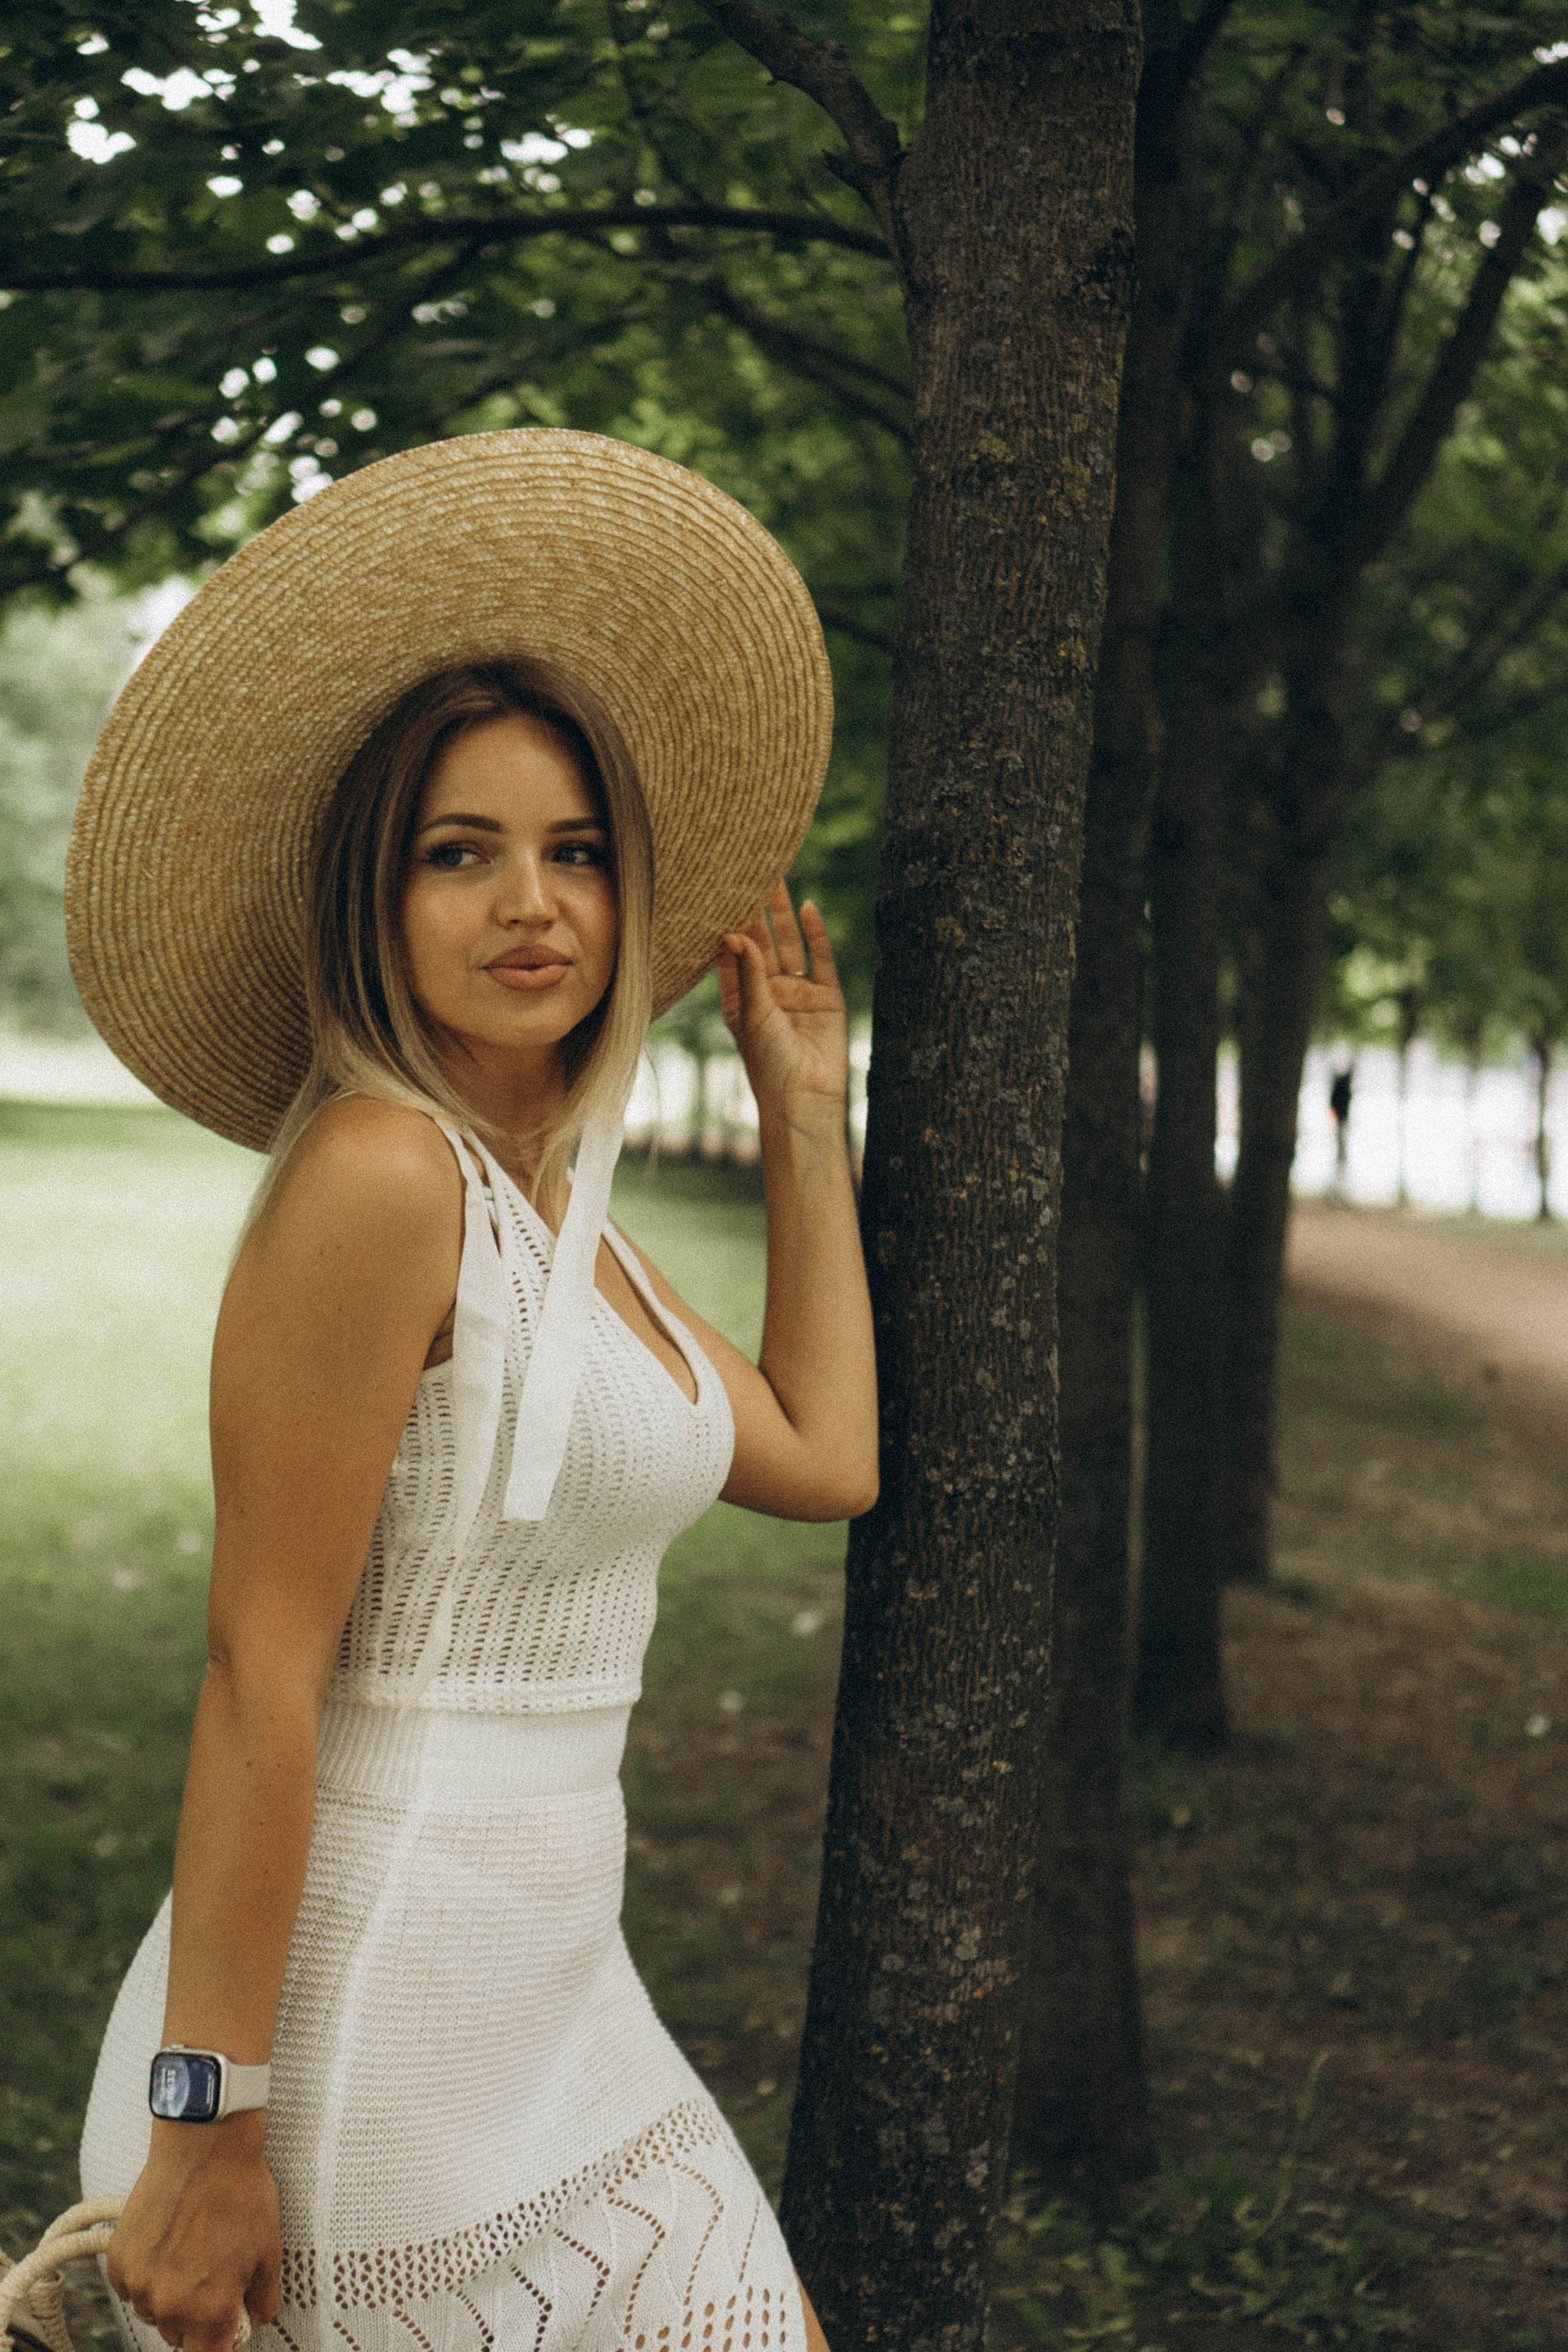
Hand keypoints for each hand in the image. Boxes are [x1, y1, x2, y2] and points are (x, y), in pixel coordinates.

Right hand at [107, 2117, 281, 2351]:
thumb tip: (257, 2320)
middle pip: (179, 2335)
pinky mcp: (119, 2259)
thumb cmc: (241, 2195)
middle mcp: (168, 2305)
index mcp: (208, 2311)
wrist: (204, 2146)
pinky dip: (145, 2274)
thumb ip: (263, 2300)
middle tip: (212, 2277)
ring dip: (168, 2297)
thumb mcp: (269, 2251)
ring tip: (189, 2253)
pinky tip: (166, 2242)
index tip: (227, 2325)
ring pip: (153, 2312)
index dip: (221, 2341)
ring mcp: (139, 2283)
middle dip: (196, 2318)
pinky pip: (131, 2287)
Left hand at [717, 883, 848, 1133]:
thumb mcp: (753, 1015)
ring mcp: (798, 992)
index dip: (727, 921)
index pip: (732, 952)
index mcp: (741, 997)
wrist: (806, 1099)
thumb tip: (735, 931)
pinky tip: (808, 908)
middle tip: (745, 872)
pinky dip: (816, 934)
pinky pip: (820, 958)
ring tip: (774, 878)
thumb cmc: (769, 1066)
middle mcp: (768, 991)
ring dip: (782, 914)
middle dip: (754, 909)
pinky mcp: (827, 997)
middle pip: (761, 941)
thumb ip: (749, 973)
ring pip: (789, 943)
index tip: (717, 889)